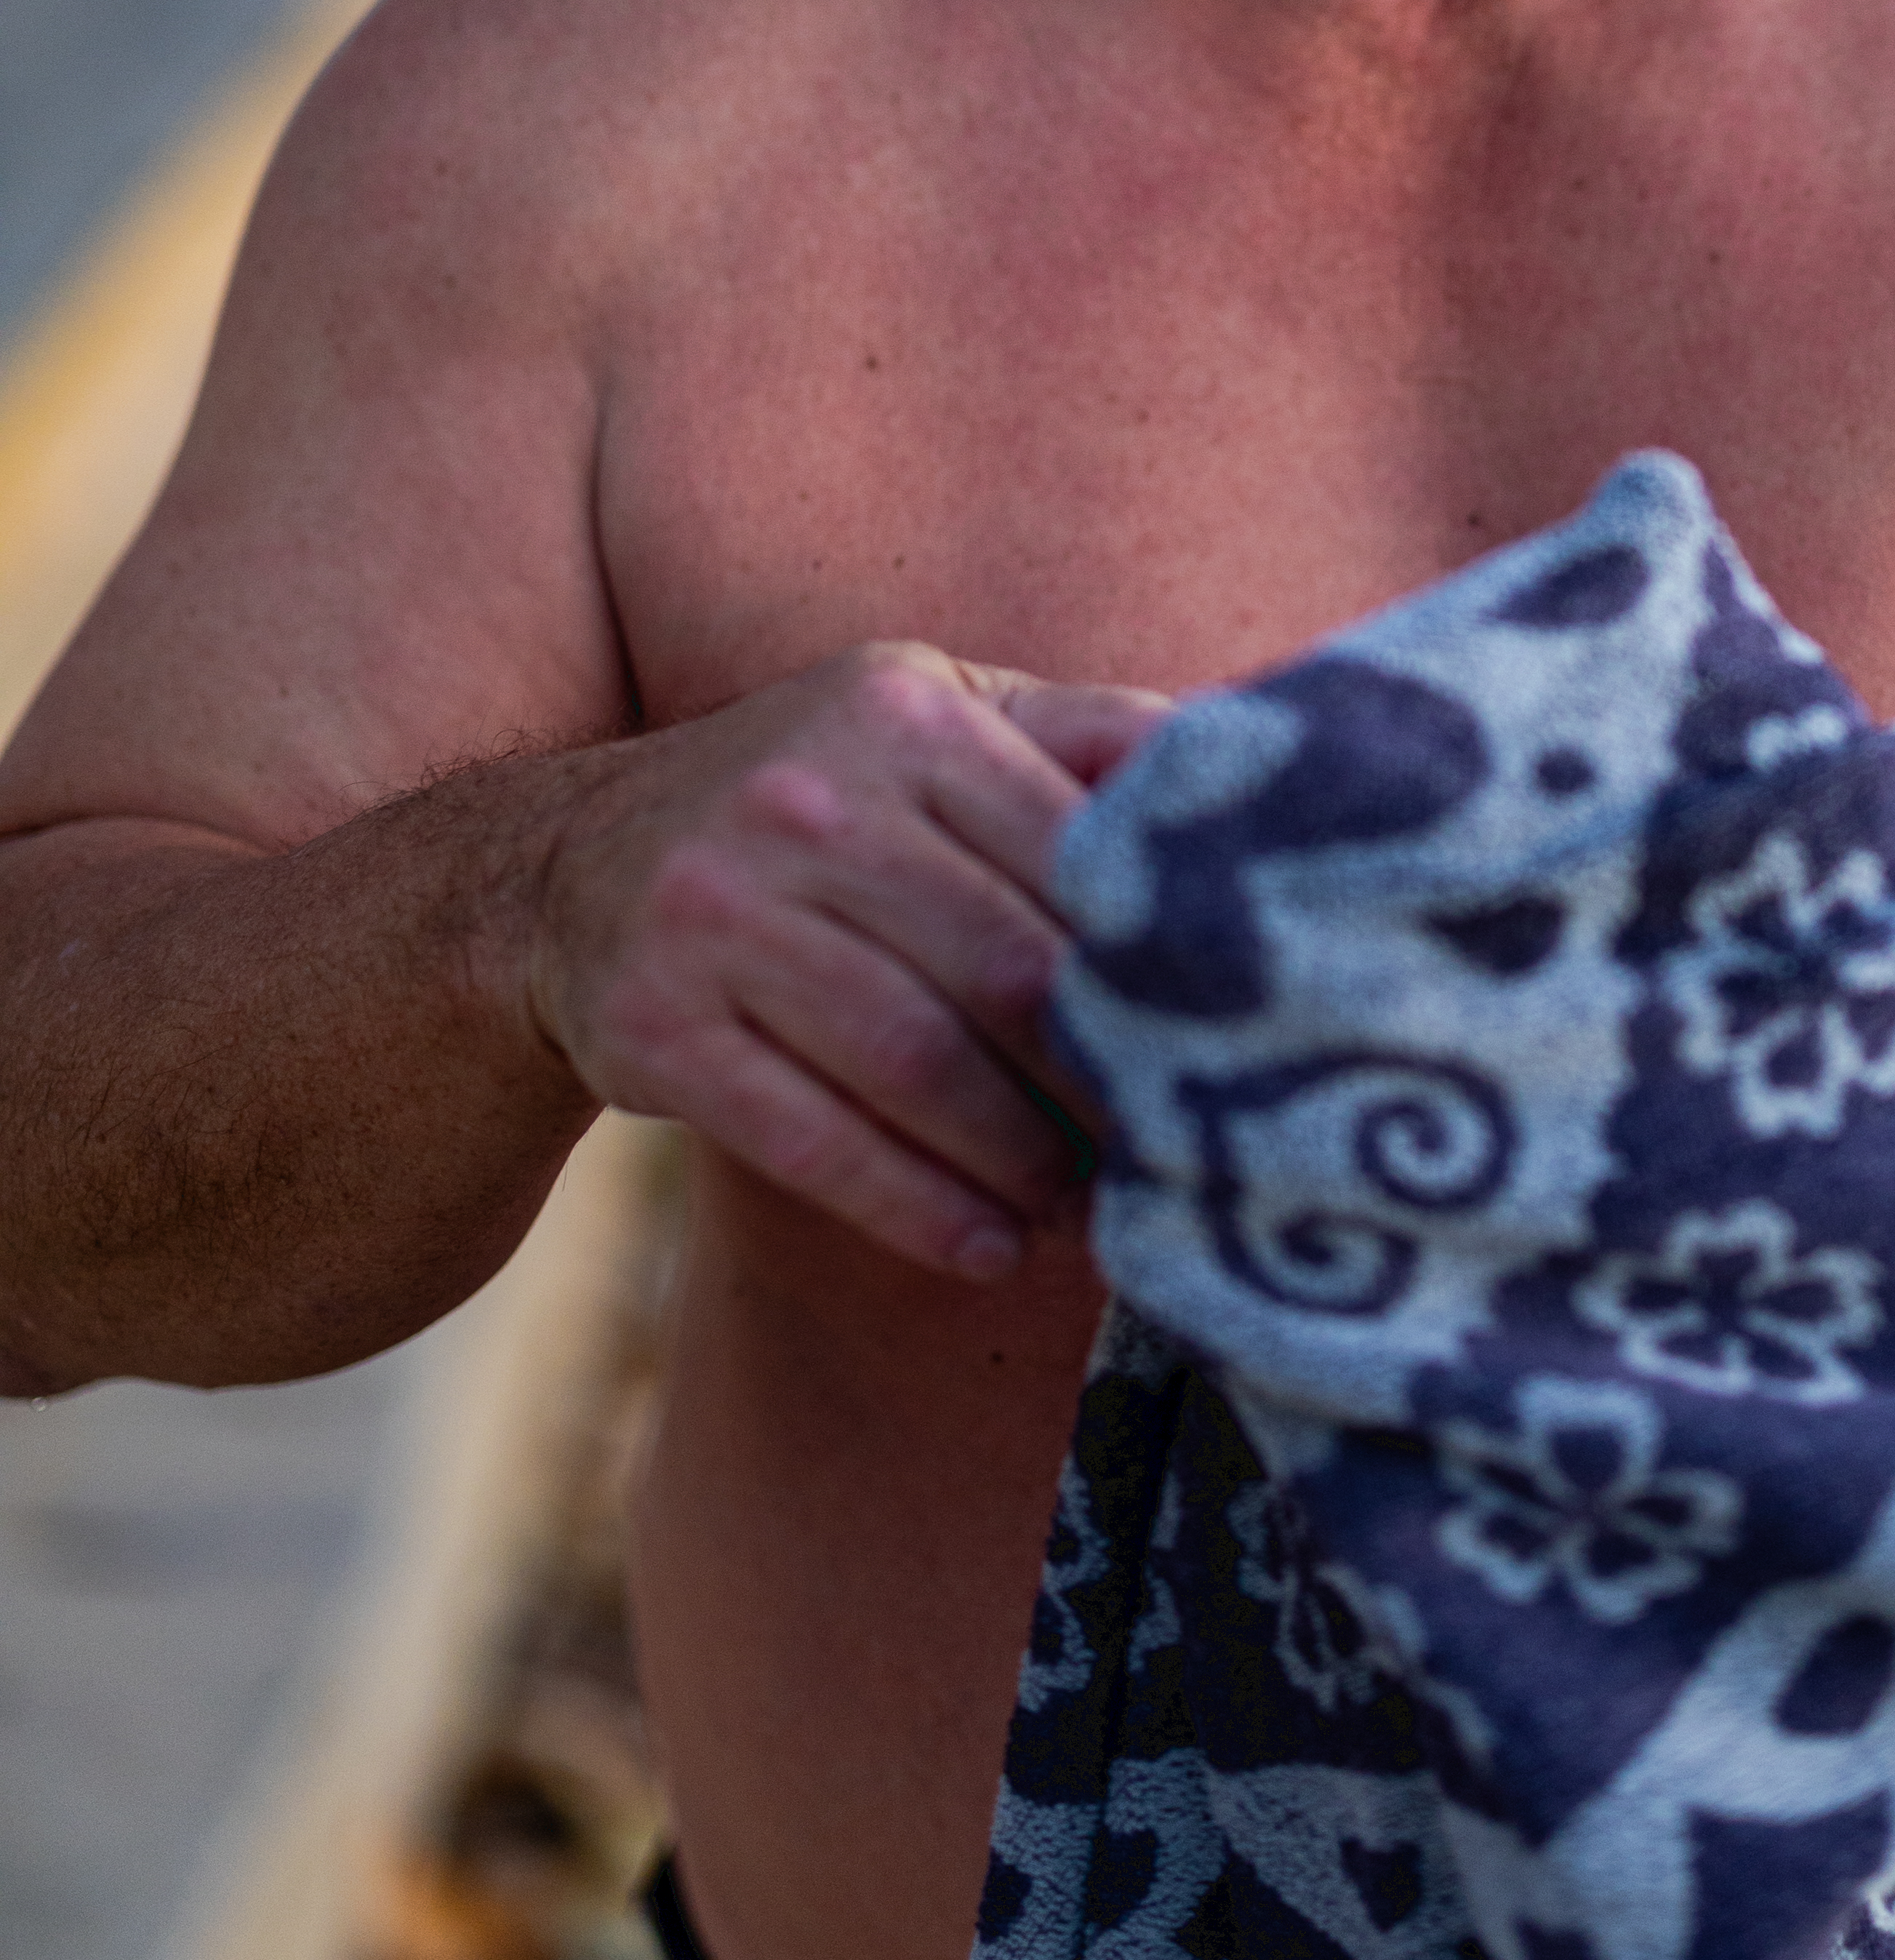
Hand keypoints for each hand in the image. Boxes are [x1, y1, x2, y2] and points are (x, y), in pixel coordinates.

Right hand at [524, 646, 1167, 1276]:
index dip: (1154, 967)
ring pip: (914, 1062)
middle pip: (1004, 970)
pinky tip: (988, 1247)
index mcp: (903, 711)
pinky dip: (914, 1206)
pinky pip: (809, 1137)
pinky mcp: (654, 1024)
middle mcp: (804, 800)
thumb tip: (1269, 765)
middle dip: (1100, 1081)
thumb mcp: (935, 718)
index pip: (1072, 852)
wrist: (560, 867)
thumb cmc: (814, 798)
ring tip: (1086, 1209)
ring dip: (1020, 1159)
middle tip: (1172, 1154)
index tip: (1223, 1046)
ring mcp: (716, 912)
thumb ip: (1087, 740)